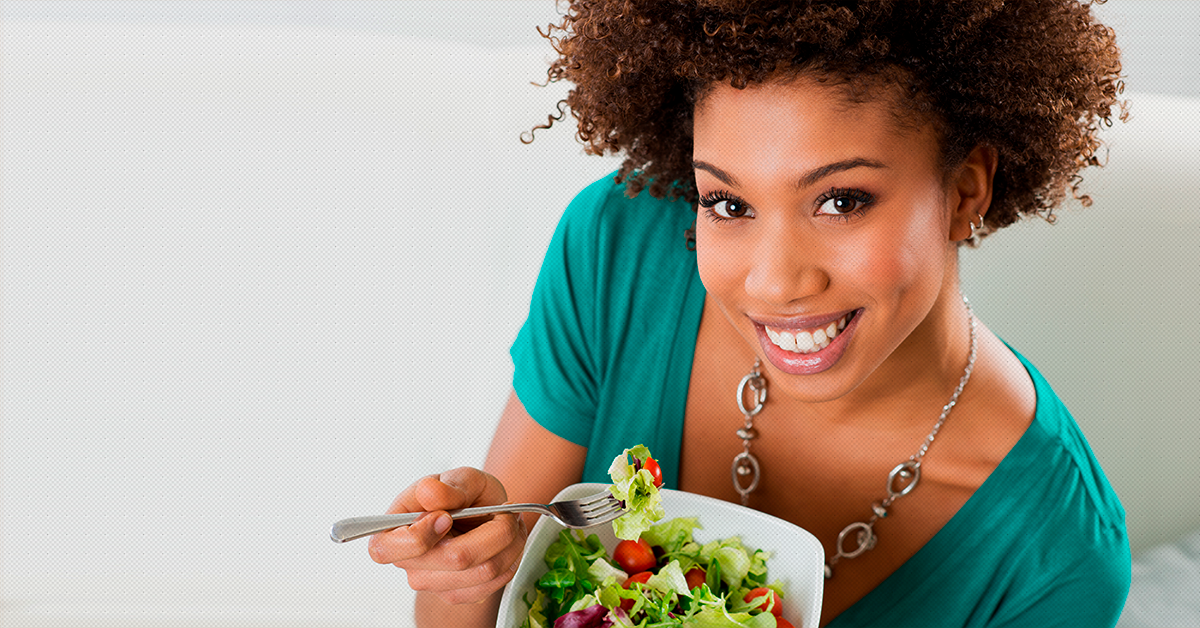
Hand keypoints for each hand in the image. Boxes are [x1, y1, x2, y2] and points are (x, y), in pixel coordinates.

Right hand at [367, 467, 527, 604]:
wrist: (484, 512)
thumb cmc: (463, 493)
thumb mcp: (460, 478)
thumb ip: (447, 487)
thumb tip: (428, 492)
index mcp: (392, 530)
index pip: (386, 550)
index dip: (418, 537)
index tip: (446, 516)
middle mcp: (409, 563)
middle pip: (454, 560)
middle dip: (493, 531)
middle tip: (504, 512)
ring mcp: (433, 583)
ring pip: (482, 572)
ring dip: (508, 544)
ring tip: (510, 524)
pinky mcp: (457, 595)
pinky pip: (493, 583)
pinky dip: (509, 559)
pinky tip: (507, 543)